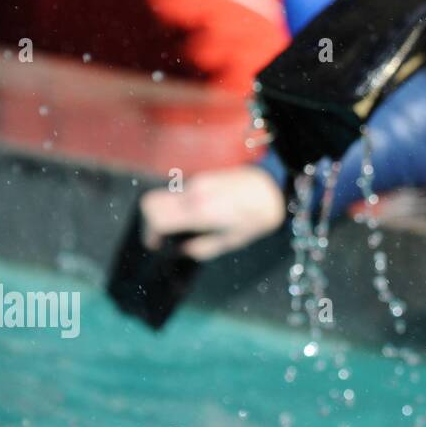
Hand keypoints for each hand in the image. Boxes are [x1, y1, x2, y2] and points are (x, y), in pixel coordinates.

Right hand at [139, 166, 286, 260]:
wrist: (275, 187)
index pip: (156, 217)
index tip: (156, 244)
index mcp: (200, 211)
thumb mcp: (231, 241)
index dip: (149, 233)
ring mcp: (198, 181)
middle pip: (151, 202)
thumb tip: (180, 250)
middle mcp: (194, 192)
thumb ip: (201, 248)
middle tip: (162, 235)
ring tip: (181, 226)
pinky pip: (180, 190)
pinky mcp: (204, 176)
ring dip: (166, 211)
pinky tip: (195, 214)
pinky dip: (178, 203)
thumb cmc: (257, 218)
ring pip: (165, 195)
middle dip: (150, 221)